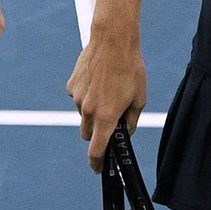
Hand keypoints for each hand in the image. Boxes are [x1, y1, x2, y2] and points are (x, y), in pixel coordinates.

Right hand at [67, 33, 145, 171]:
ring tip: (107, 91)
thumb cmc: (130, 68)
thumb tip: (125, 131)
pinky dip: (86, 96)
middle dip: (96, 133)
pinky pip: (78, 98)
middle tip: (109, 120)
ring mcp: (77, 98)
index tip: (98, 168)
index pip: (96, 150)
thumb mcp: (139, 98)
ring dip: (92, 111)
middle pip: (87, 134)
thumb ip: (131, 120)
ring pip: (82, 115)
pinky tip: (98, 81)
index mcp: (106, 116)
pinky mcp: (72, 86)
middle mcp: (88, 110)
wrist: (113, 41)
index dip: (97, 163)